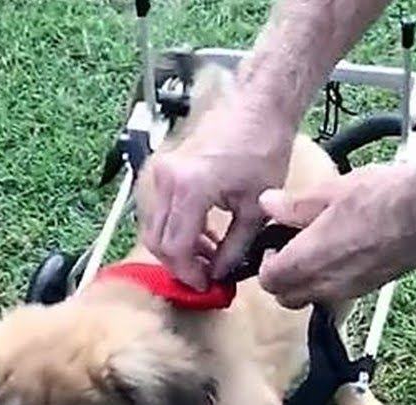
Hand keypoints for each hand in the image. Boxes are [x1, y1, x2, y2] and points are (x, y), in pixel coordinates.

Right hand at [136, 108, 292, 290]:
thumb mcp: (255, 207)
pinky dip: (174, 229)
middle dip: (178, 264)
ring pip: (153, 227)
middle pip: (157, 240)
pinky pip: (158, 210)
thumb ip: (235, 247)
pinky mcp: (161, 169)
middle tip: (203, 276)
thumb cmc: (262, 147)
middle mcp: (166, 180)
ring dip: (175, 248)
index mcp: (190, 188)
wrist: (256, 107)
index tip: (204, 286)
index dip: (188, 273)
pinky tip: (200, 235)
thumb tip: (219, 273)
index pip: (176, 247)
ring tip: (206, 256)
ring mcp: (159, 172)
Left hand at [256, 162, 415, 307]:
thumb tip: (268, 204)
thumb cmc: (382, 196)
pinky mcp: (374, 287)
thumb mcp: (328, 191)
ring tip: (318, 249)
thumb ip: (293, 205)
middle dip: (282, 279)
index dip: (265, 263)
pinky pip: (340, 294)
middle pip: (287, 298)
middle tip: (291, 250)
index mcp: (308, 262)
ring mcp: (352, 290)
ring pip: (314, 299)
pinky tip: (346, 252)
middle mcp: (328, 285)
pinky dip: (332, 281)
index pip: (268, 281)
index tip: (274, 243)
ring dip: (307, 282)